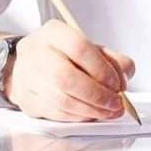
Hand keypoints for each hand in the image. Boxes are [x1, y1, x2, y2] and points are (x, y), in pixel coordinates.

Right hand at [2, 19, 135, 121]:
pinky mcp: (28, 100)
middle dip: (98, 95)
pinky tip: (90, 114)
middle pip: (67, 77)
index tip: (117, 83)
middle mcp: (37, 52)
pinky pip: (57, 114)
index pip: (79, 47)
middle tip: (115, 103)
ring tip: (107, 111)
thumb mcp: (87, 47)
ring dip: (91, 110)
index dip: (102, 69)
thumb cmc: (61, 56)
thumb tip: (125, 75)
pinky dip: (79, 117)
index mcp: (54, 33)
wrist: (25, 66)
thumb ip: (111, 59)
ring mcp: (28, 77)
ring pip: (62, 99)